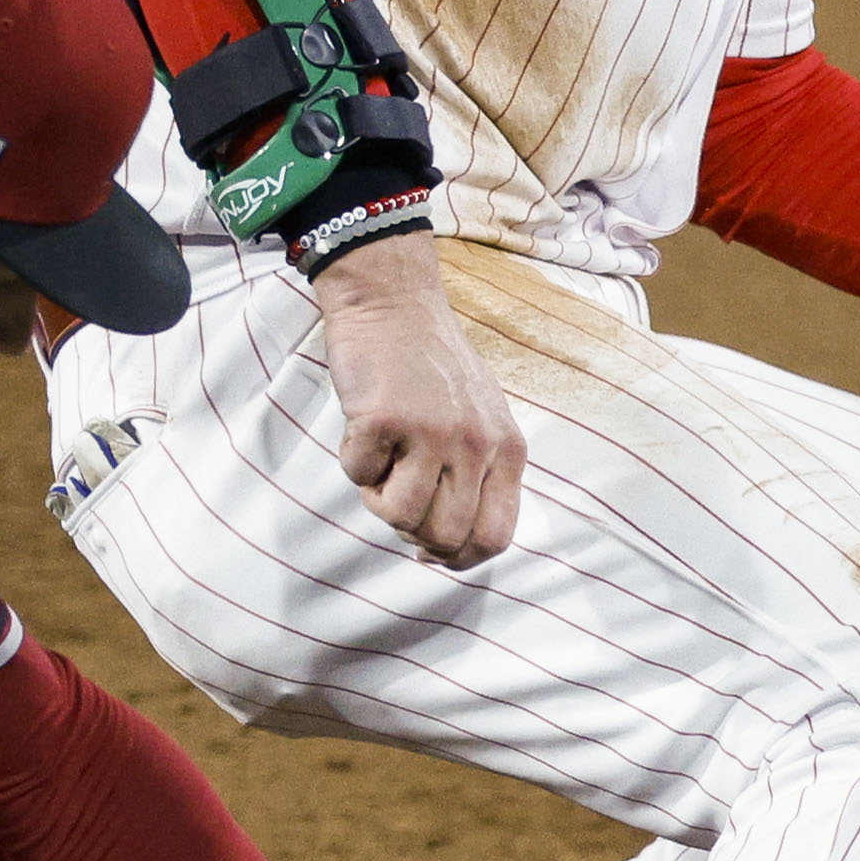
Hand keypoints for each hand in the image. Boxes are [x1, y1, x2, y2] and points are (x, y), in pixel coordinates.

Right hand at [309, 233, 523, 564]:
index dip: (458, 557)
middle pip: (445, 536)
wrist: (393, 302)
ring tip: (380, 462)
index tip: (429, 551)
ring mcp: (431, 432)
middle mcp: (475, 444)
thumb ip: (477, 477)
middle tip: (396, 498)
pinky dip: (353, 461)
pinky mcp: (384, 419)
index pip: (494, 537)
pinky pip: (359, 476)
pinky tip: (362, 429)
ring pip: (399, 516)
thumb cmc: (430, 367)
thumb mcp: (480, 420)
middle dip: (411, 532)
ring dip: (377, 499)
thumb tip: (444, 550)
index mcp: (506, 449)